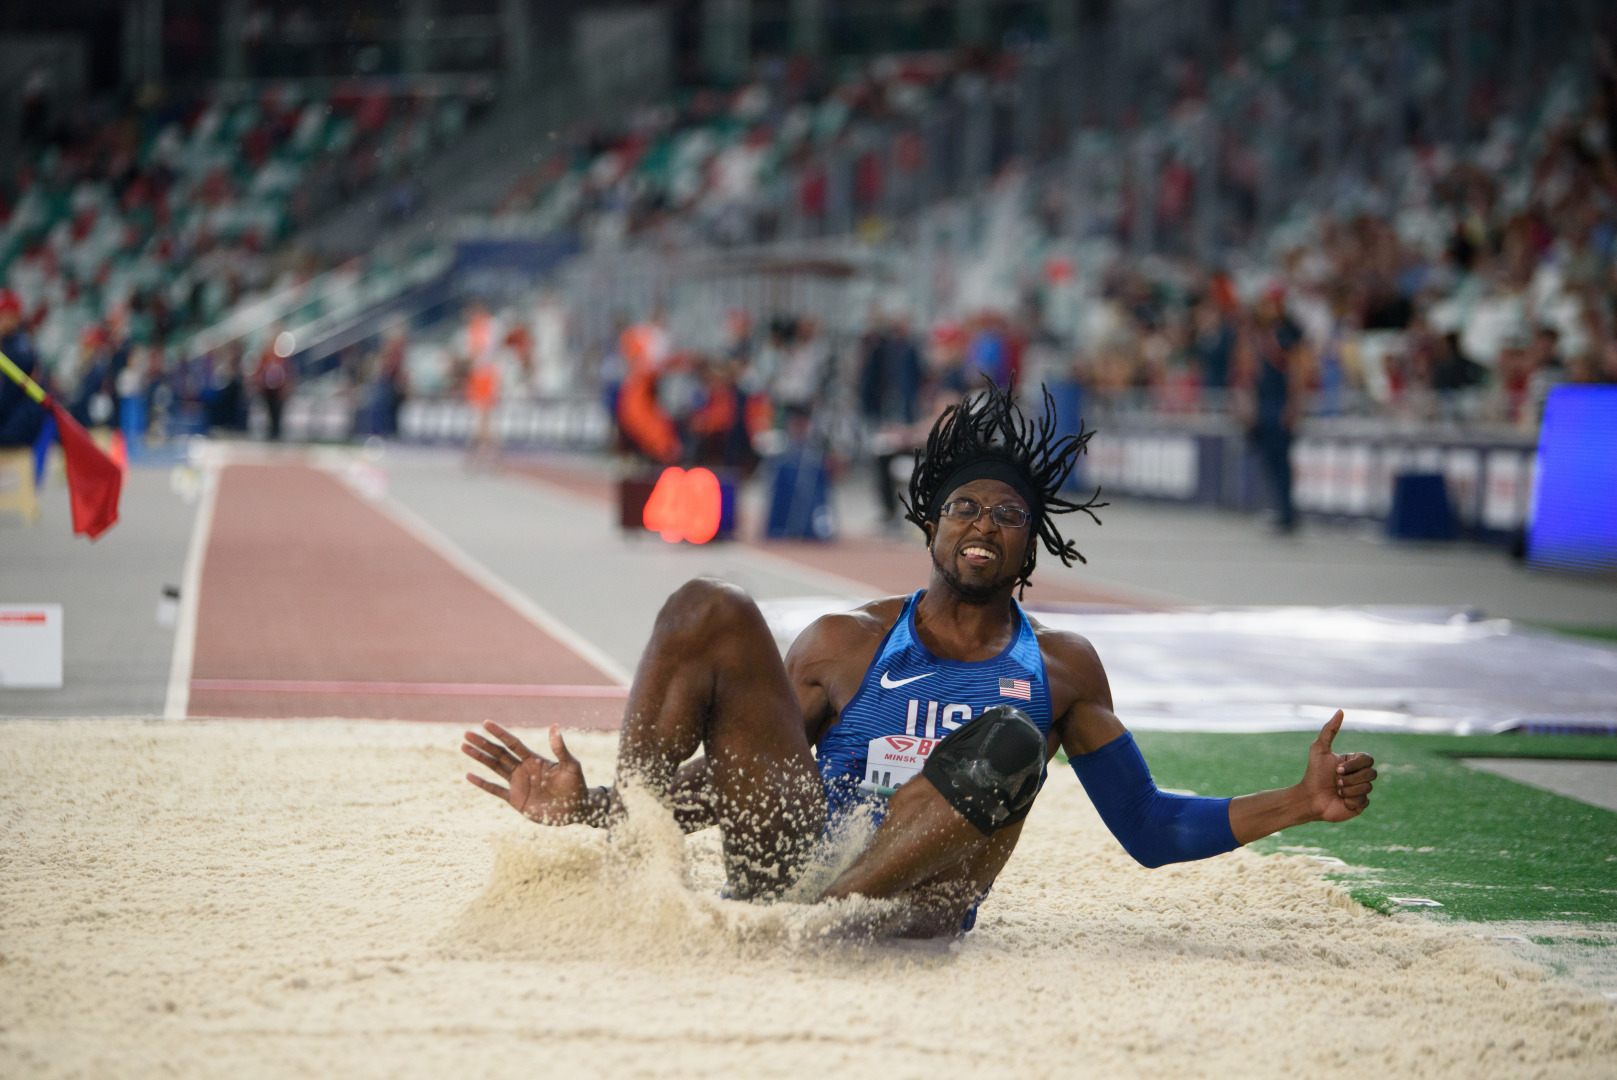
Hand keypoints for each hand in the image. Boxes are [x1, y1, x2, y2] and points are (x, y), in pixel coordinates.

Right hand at [461, 722, 593, 824]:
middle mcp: (523, 769)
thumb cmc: (575, 785)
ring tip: (464, 747)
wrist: (575, 809)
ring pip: (494, 768)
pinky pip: (495, 790)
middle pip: (499, 753)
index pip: (513, 743)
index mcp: (534, 759)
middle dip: (483, 744)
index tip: (485, 723)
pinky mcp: (515, 800)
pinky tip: (469, 775)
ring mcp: (518, 784)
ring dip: (479, 758)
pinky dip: (482, 784)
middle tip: (466, 734)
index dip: (499, 733)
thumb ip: (560, 748)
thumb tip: (554, 726)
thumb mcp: (570, 765)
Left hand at [1299, 711, 1375, 822]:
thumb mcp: (1319, 749)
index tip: (1337, 769)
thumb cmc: (1313, 773)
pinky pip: (1364, 801)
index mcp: (1354, 762)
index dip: (1354, 766)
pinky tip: (1341, 801)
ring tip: (1337, 791)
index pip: (1368, 760)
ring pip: (1368, 787)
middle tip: (1336, 781)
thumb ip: (1330, 730)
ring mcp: (1362, 790)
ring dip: (1349, 789)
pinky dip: (1350, 801)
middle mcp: (1360, 775)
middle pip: (1372, 774)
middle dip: (1351, 778)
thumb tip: (1341, 710)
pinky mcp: (1361, 805)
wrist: (1309, 798)